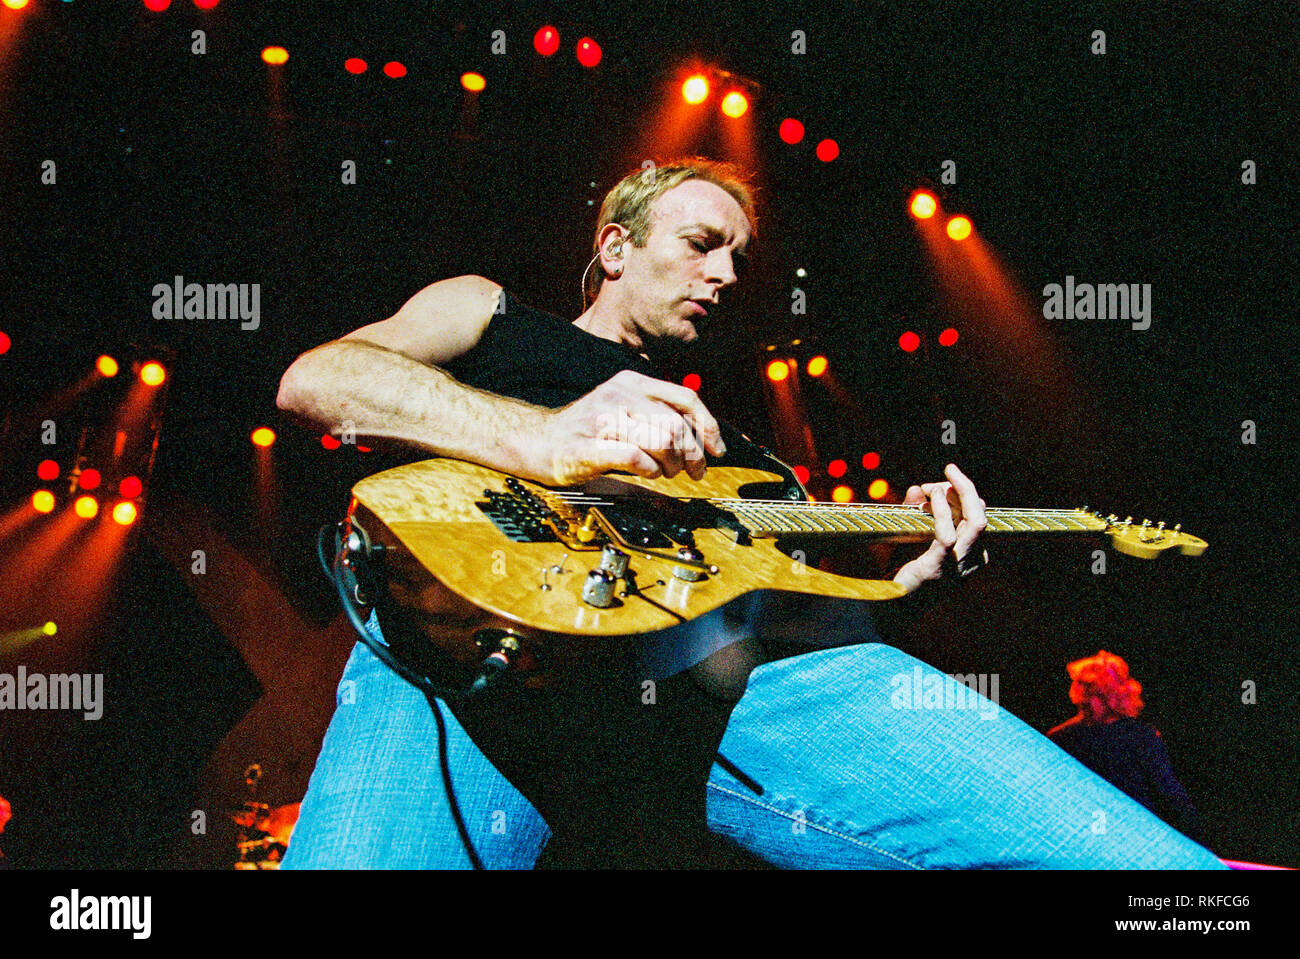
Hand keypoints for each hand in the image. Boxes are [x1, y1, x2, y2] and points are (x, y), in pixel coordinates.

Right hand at [523, 370, 726, 484]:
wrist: (538, 442)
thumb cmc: (587, 431)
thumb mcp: (625, 409)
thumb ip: (659, 415)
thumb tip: (704, 437)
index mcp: (632, 382)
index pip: (685, 397)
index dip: (708, 426)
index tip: (716, 449)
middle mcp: (618, 395)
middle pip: (677, 424)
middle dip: (693, 454)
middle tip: (693, 471)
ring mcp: (602, 420)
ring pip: (661, 440)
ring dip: (672, 464)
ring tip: (666, 472)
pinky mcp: (589, 447)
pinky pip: (636, 458)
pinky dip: (650, 470)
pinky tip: (647, 472)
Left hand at [893, 463, 987, 593]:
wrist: (884, 606)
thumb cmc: (898, 571)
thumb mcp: (908, 534)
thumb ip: (913, 511)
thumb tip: (919, 488)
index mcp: (969, 556)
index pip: (978, 516)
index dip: (962, 494)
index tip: (938, 485)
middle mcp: (968, 562)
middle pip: (981, 516)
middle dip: (966, 489)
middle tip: (950, 470)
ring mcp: (955, 567)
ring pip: (976, 523)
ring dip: (960, 494)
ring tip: (942, 480)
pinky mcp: (936, 569)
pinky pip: (947, 535)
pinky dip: (942, 511)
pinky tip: (931, 498)